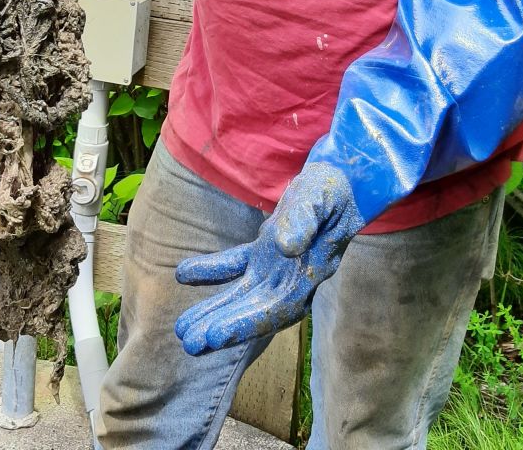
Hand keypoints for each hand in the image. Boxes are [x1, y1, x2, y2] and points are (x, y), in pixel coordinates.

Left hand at [173, 163, 363, 354]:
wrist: (340, 180)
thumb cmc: (332, 190)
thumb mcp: (320, 199)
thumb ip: (304, 221)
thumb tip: (286, 246)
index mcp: (310, 275)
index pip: (275, 310)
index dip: (244, 324)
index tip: (214, 335)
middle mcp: (293, 280)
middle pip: (254, 311)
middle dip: (222, 327)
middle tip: (189, 342)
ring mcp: (278, 268)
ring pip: (243, 295)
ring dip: (214, 310)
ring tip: (183, 330)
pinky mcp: (266, 253)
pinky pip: (236, 266)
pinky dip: (211, 271)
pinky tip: (183, 274)